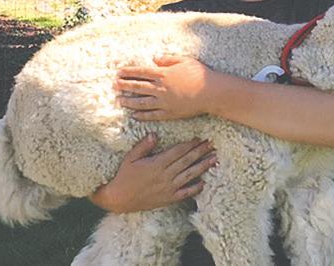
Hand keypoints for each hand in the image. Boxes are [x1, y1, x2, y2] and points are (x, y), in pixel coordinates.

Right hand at [89, 134, 216, 212]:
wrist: (119, 199)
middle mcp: (165, 176)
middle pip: (187, 161)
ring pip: (189, 176)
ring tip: (214, 160)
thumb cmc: (124, 176)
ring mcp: (168, 188)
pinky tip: (203, 182)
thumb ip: (144, 146)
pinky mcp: (168, 199)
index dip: (190, 144)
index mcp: (157, 164)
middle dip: (201, 152)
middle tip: (212, 144)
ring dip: (203, 167)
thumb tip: (155, 134)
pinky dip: (195, 188)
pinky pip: (184, 193)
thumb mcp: (131, 157)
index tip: (199, 138)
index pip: (178, 152)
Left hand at [115, 55, 214, 120]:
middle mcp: (160, 88)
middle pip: (138, 86)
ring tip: (119, 101)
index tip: (119, 72)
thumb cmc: (199, 74)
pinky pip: (152, 115)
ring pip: (141, 102)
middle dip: (125, 85)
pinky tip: (134, 115)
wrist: (210, 92)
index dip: (129, 72)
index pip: (141, 72)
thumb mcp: (184, 61)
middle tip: (114, 85)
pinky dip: (141, 115)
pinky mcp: (169, 113)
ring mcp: (164, 102)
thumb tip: (154, 59)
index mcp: (163, 74)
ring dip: (129, 101)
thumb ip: (168, 60)